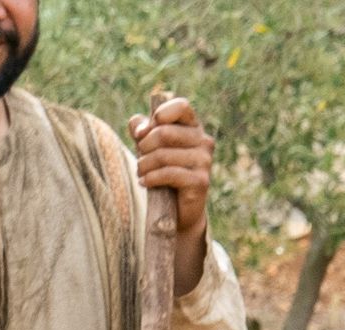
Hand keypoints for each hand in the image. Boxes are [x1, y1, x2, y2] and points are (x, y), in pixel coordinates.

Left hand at [127, 95, 213, 294]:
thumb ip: (142, 128)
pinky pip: (169, 173)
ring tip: (141, 172)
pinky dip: (151, 178)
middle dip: (144, 145)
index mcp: (193, 127)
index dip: (160, 114)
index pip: (181, 106)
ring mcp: (205, 162)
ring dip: (144, 164)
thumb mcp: (149, 145)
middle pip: (164, 132)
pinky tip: (145, 182)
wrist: (179, 208)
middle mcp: (204, 142)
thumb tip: (139, 127)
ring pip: (163, 154)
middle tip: (140, 157)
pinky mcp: (201, 181)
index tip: (145, 131)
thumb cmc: (163, 170)